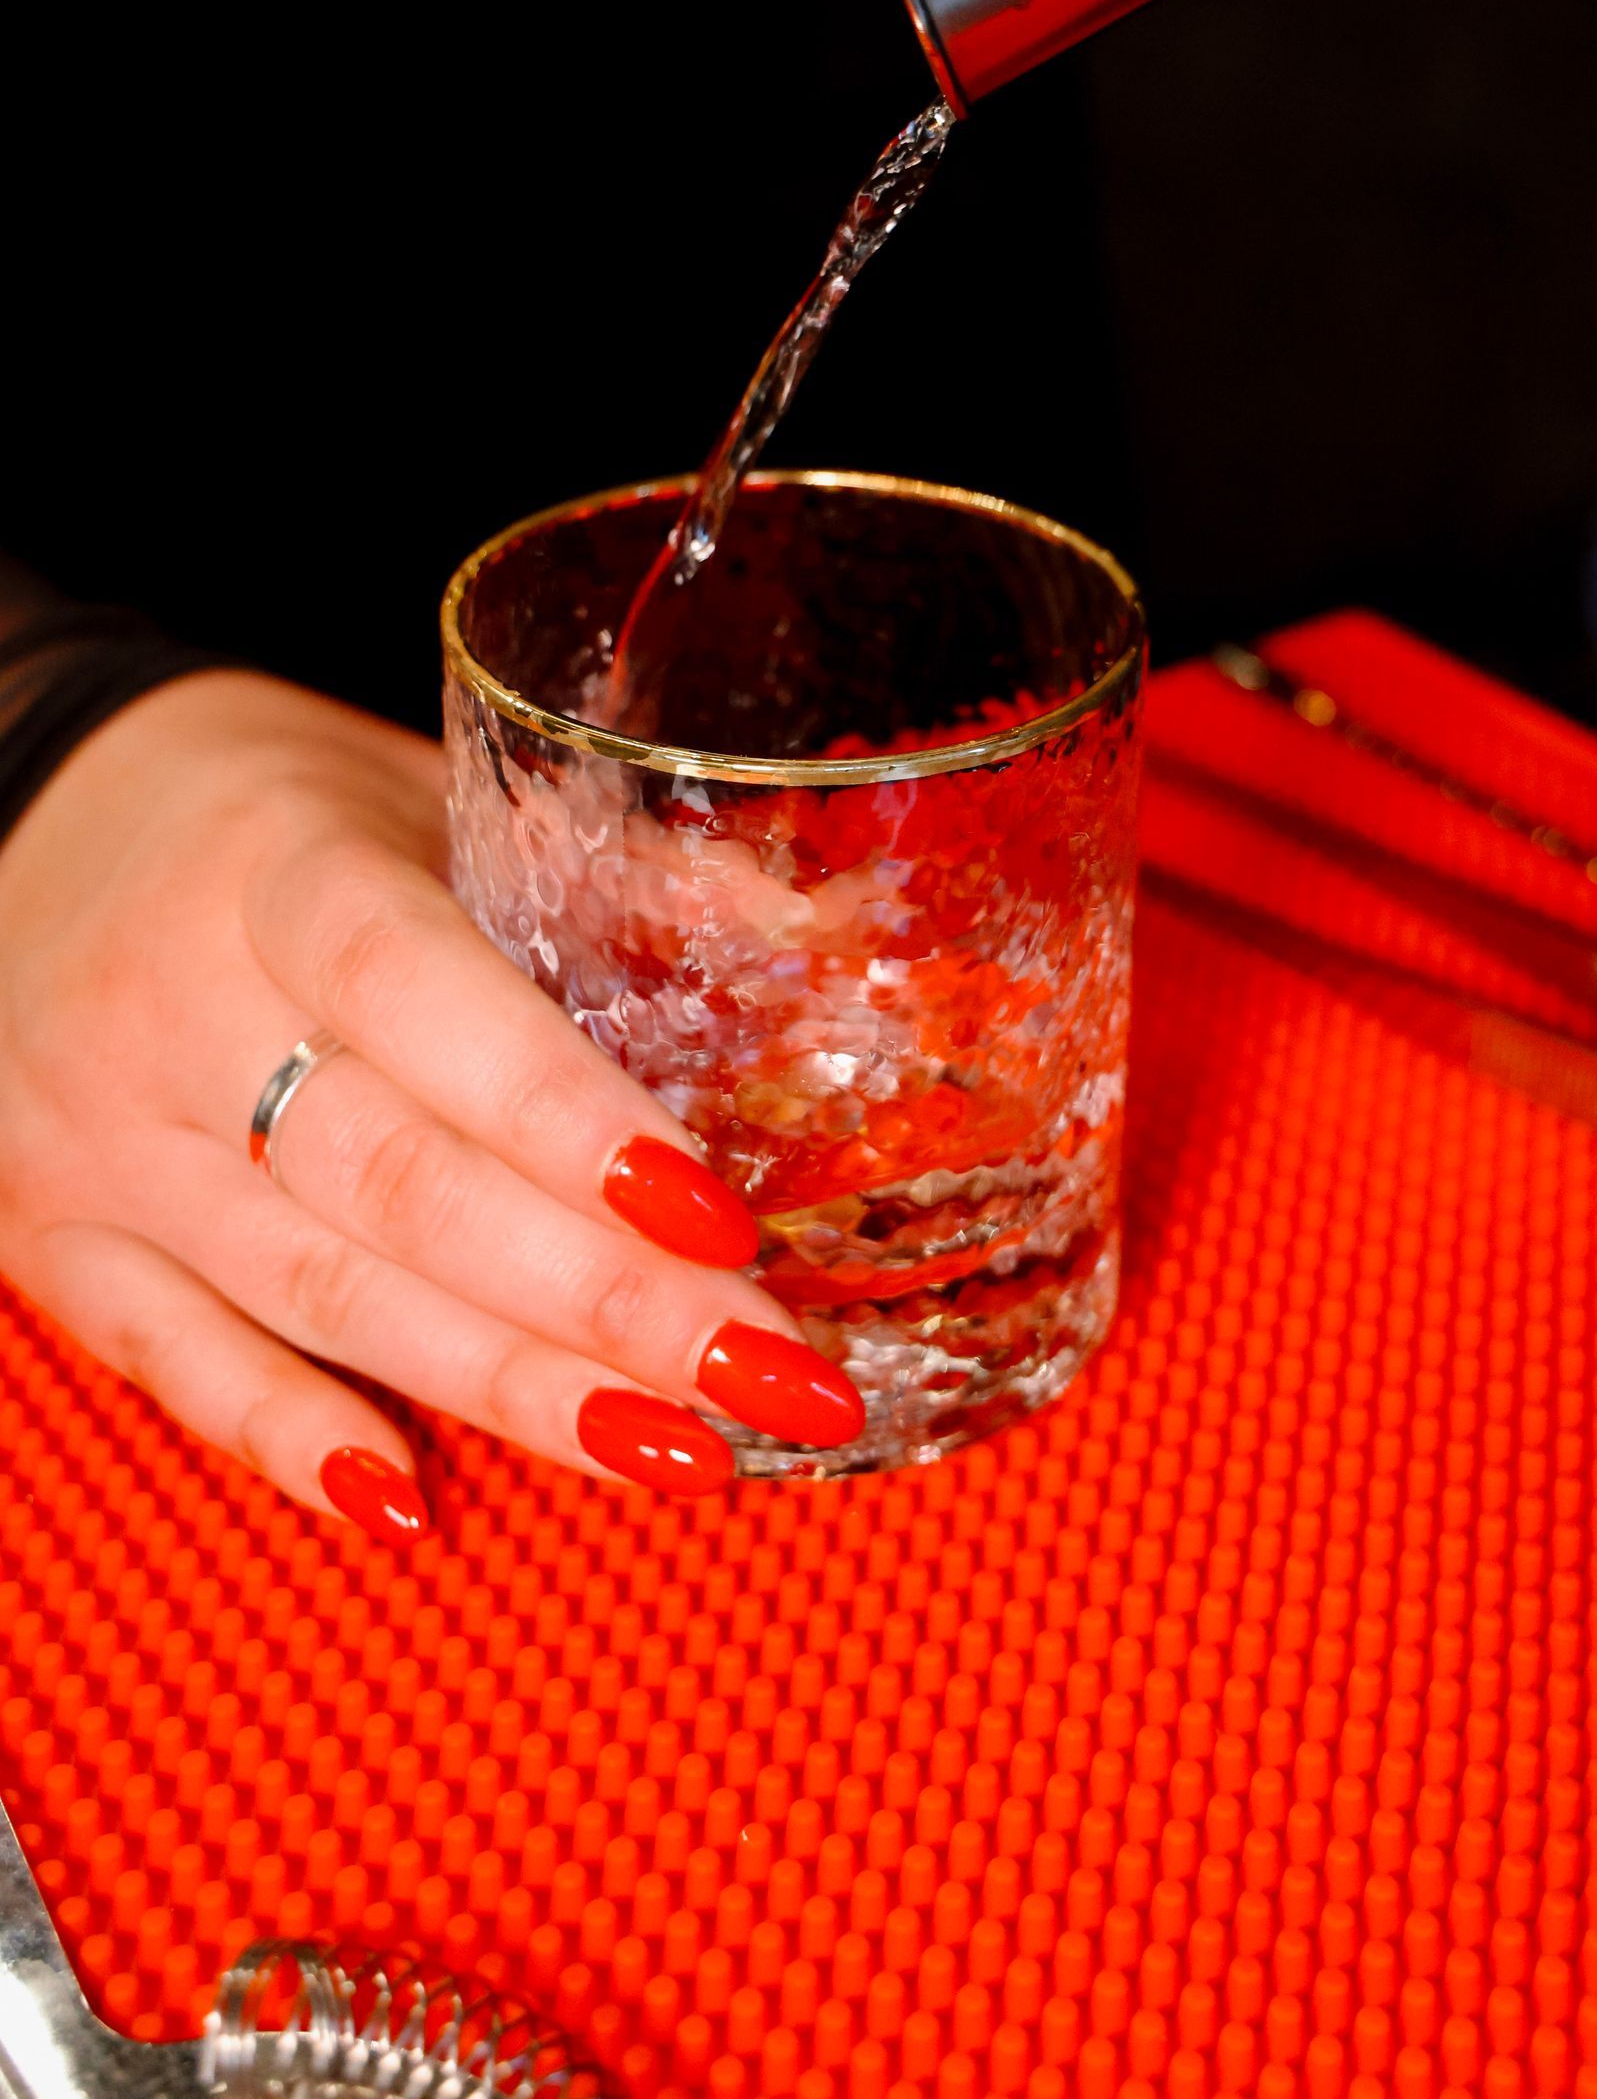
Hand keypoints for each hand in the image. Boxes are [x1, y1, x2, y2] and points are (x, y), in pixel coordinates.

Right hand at [0, 672, 862, 1537]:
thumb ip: (605, 876)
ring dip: (510, 1388)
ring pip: (320, 1295)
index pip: (427, 1003)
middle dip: (604, 1300)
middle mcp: (173, 1013)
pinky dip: (296, 1439)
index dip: (573, 1122)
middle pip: (402, 1183)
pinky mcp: (52, 1240)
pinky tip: (418, 1501)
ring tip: (680, 1449)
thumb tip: (823, 940)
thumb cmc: (261, 814)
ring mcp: (100, 1143)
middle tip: (771, 1378)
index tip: (721, 1220)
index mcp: (279, 872)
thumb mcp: (419, 790)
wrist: (19, 824)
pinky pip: (178, 1364)